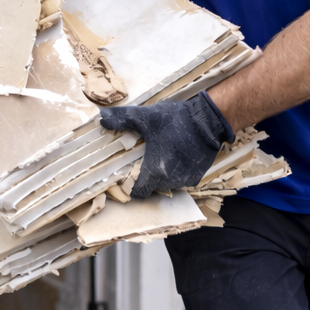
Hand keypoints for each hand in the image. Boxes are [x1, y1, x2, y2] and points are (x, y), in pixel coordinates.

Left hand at [98, 92, 233, 198]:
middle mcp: (171, 180)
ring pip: (167, 185)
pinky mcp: (197, 176)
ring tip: (160, 156)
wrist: (209, 120)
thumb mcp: (147, 116)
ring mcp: (186, 180)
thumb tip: (101, 117)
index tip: (128, 176)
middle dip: (146, 178)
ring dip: (162, 175)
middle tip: (144, 161)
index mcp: (156, 170)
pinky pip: (180, 180)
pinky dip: (176, 173)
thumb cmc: (177, 119)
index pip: (139, 192)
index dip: (132, 186)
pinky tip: (175, 157)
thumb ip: (122, 119)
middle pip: (152, 188)